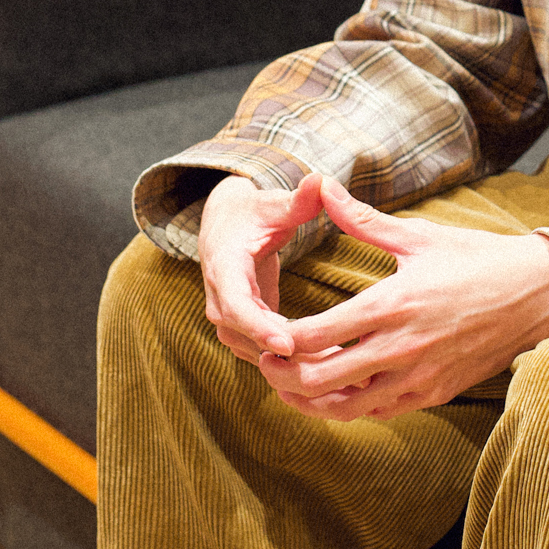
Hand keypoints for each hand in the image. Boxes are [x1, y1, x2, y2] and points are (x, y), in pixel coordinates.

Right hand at [196, 172, 322, 367]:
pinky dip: (287, 360)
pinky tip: (323, 364)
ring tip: (329, 368)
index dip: (258, 326)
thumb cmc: (254, 212)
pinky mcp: (241, 326)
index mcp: (224, 264)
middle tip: (322, 363)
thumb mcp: (274, 204)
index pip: (235, 303)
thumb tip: (320, 180)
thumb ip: (298, 200)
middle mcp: (219, 295)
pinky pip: (259, 350)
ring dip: (285, 362)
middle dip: (279, 352)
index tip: (287, 344)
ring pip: (250, 349)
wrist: (226, 226)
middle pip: (242, 334)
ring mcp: (227, 314)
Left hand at [257, 177, 548, 421]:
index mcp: (392, 304)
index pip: (316, 335)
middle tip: (266, 362)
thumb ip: (362, 219)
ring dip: (311, 400)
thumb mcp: (418, 236)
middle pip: (321, 379)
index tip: (265, 333)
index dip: (281, 341)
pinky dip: (351, 407)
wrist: (536, 293)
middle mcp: (402, 347)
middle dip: (284, 376)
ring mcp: (419, 377)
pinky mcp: (435, 393)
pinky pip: (380, 412)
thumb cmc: (477, 258)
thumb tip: (322, 185)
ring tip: (291, 384)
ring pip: (347, 408)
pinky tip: (338, 390)